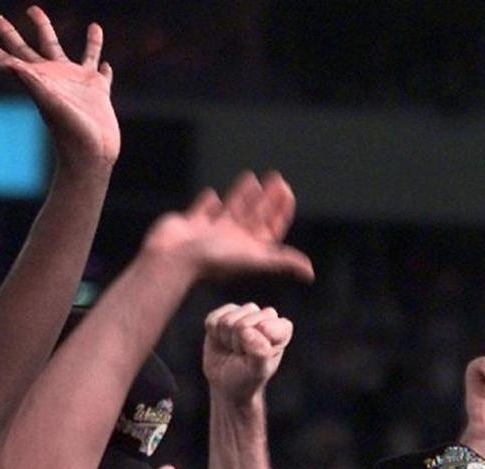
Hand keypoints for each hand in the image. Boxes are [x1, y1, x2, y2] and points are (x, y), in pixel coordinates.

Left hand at [0, 6, 118, 167]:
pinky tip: (102, 57)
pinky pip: (97, 67)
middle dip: (11, 33)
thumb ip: (31, 82)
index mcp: (38, 80)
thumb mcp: (49, 104)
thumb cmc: (71, 132)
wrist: (93, 154)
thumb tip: (8, 63)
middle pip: (27, 47)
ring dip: (49, 31)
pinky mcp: (97, 89)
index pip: (6, 58)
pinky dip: (98, 55)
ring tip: (39, 14)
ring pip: (61, 49)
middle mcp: (53, 77)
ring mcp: (75, 82)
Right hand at [142, 172, 313, 283]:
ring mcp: (210, 234)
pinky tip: (213, 196)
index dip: (281, 211)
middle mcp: (231, 241)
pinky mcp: (190, 226)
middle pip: (255, 216)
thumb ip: (282, 261)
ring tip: (251, 179)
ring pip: (231, 211)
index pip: (270, 227)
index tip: (287, 192)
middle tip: (277, 179)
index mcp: (247, 249)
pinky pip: (202, 213)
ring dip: (242, 197)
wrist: (174, 259)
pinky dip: (208, 204)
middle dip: (267, 199)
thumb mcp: (254, 260)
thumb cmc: (213, 261)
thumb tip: (310, 273)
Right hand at [203, 302, 293, 405]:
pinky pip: (213, 320)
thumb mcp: (257, 371)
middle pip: (243, 323)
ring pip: (227, 321)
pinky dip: (214, 334)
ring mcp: (244, 313)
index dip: (255, 344)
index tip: (255, 357)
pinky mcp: (224, 313)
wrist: (228, 384)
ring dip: (226, 340)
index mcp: (281, 330)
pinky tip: (222, 341)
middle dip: (238, 344)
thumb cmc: (248, 378)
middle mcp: (264, 317)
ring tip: (233, 350)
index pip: (266, 326)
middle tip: (242, 355)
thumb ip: (260, 352)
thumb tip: (247, 330)